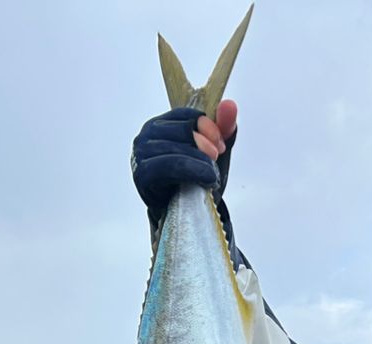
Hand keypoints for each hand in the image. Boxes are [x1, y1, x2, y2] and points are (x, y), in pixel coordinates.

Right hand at [131, 100, 237, 222]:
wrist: (186, 212)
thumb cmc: (196, 178)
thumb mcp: (215, 151)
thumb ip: (224, 128)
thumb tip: (229, 105)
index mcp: (163, 123)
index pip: (187, 115)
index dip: (210, 128)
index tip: (220, 146)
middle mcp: (147, 134)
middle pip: (184, 130)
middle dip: (207, 146)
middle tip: (216, 159)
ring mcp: (142, 154)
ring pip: (177, 149)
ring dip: (202, 163)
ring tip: (212, 175)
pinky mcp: (142, 174)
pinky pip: (167, 167)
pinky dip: (191, 172)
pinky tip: (205, 181)